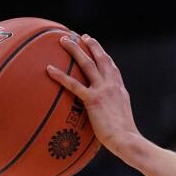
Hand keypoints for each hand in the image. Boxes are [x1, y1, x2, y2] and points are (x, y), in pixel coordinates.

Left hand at [48, 35, 140, 157]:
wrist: (126, 139)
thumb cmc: (124, 136)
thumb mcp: (121, 118)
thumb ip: (113, 112)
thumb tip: (104, 117)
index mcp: (120, 89)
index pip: (111, 67)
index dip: (102, 55)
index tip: (95, 45)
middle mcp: (113, 85)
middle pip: (101, 59)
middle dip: (91, 45)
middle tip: (81, 36)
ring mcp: (103, 90)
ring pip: (87, 64)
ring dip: (75, 50)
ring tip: (64, 40)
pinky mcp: (93, 100)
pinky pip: (73, 85)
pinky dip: (60, 76)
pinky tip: (49, 68)